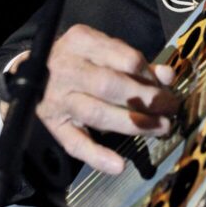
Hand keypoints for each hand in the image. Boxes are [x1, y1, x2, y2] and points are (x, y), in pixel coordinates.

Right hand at [33, 25, 178, 174]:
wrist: (34, 71)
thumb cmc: (81, 58)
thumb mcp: (105, 48)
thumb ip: (136, 62)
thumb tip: (168, 76)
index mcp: (82, 41)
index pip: (125, 59)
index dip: (149, 75)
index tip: (165, 86)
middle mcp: (67, 69)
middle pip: (111, 86)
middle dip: (146, 100)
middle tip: (170, 109)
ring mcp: (58, 99)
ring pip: (97, 114)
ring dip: (134, 125)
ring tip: (160, 128)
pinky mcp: (54, 125)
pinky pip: (75, 144)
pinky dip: (97, 156)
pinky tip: (119, 165)